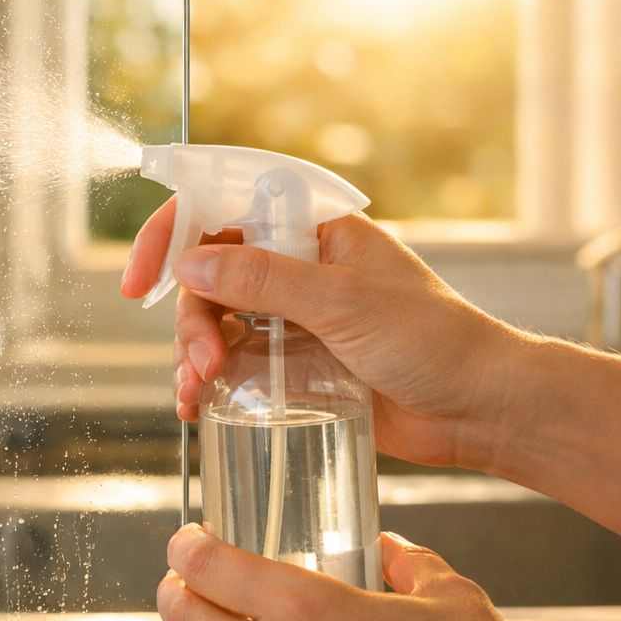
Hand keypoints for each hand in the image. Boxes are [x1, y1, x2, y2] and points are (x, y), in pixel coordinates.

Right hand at [120, 196, 513, 467]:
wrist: (481, 408)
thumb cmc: (435, 341)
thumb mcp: (343, 303)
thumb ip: (264, 280)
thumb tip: (190, 264)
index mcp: (313, 232)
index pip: (222, 212)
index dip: (171, 238)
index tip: (139, 281)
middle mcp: (298, 269)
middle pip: (208, 279)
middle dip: (191, 321)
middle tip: (199, 363)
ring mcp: (293, 319)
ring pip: (214, 325)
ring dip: (192, 357)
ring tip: (195, 394)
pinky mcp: (294, 365)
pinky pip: (233, 366)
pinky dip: (207, 384)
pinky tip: (198, 406)